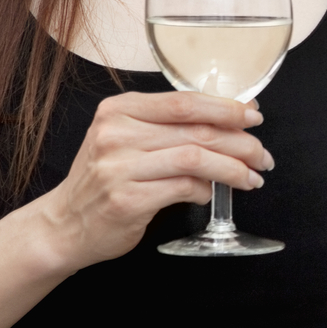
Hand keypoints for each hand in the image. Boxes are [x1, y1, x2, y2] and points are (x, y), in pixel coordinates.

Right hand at [34, 91, 271, 271]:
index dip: (226, 108)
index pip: (184, 102)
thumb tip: (230, 120)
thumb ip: (167, 127)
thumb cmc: (104, 181)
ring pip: (196, 158)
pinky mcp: (127, 200)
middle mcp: (116, 134)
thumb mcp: (125, 140)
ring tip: (251, 178)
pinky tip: (211, 195)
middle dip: (240, 142)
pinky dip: (206, 191)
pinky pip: (183, 188)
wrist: (64, 225)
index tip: (254, 116)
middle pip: (196, 130)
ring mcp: (119, 167)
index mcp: (119, 110)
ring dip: (232, 169)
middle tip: (261, 155)